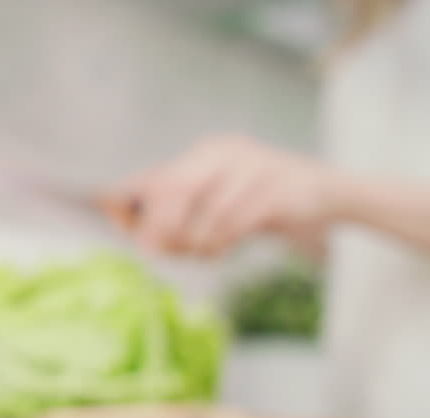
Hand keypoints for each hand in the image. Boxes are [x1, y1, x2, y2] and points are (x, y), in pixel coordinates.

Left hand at [106, 135, 337, 256]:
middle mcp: (227, 153)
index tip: (104, 209)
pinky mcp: (278, 191)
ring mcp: (254, 168)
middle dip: (160, 228)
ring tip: (200, 252)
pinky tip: (220, 250)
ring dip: (195, 244)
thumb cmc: (260, 203)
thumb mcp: (217, 203)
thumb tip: (137, 233)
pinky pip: (236, 224)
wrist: (325, 193)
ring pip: (205, 215)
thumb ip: (179, 214)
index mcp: (207, 153)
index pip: (158, 175)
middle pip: (174, 191)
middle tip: (157, 251)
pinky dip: (221, 243)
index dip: (128, 196)